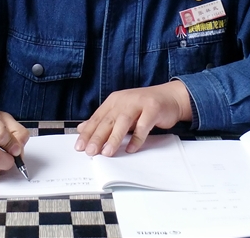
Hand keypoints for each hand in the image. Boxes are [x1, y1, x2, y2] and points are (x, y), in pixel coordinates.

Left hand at [75, 80, 191, 156]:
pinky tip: (131, 149)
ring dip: (114, 138)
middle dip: (97, 137)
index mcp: (114, 101)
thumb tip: (82, 128)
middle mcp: (124, 100)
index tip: (80, 147)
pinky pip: (143, 125)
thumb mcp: (121, 111)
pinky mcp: (153, 108)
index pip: (97, 118)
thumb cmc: (144, 106)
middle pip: (108, 120)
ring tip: (107, 152)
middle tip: (90, 152)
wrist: (170, 97)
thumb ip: (104, 120)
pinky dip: (137, 138)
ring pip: (123, 122)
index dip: (88, 132)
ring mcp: (139, 103)